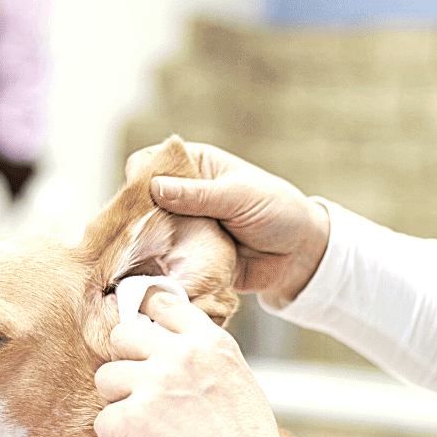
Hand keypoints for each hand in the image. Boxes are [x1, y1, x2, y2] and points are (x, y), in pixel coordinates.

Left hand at [93, 289, 303, 436]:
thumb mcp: (236, 380)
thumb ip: (203, 359)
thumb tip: (169, 350)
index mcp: (209, 342)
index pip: (163, 304)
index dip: (145, 319)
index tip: (141, 336)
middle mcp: (179, 355)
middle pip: (122, 335)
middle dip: (124, 361)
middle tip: (135, 388)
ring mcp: (153, 384)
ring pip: (105, 376)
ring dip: (116, 400)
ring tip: (137, 422)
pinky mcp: (132, 418)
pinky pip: (102, 420)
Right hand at [126, 140, 330, 304]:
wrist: (301, 256)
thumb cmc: (278, 211)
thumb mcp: (240, 196)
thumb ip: (198, 195)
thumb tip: (155, 187)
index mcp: (195, 166)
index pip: (151, 161)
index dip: (140, 176)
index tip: (138, 196)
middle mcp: (183, 196)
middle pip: (141, 201)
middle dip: (135, 217)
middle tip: (137, 234)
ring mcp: (183, 229)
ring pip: (148, 234)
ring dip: (145, 246)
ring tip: (141, 258)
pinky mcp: (187, 259)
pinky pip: (164, 263)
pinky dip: (159, 269)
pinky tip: (152, 276)